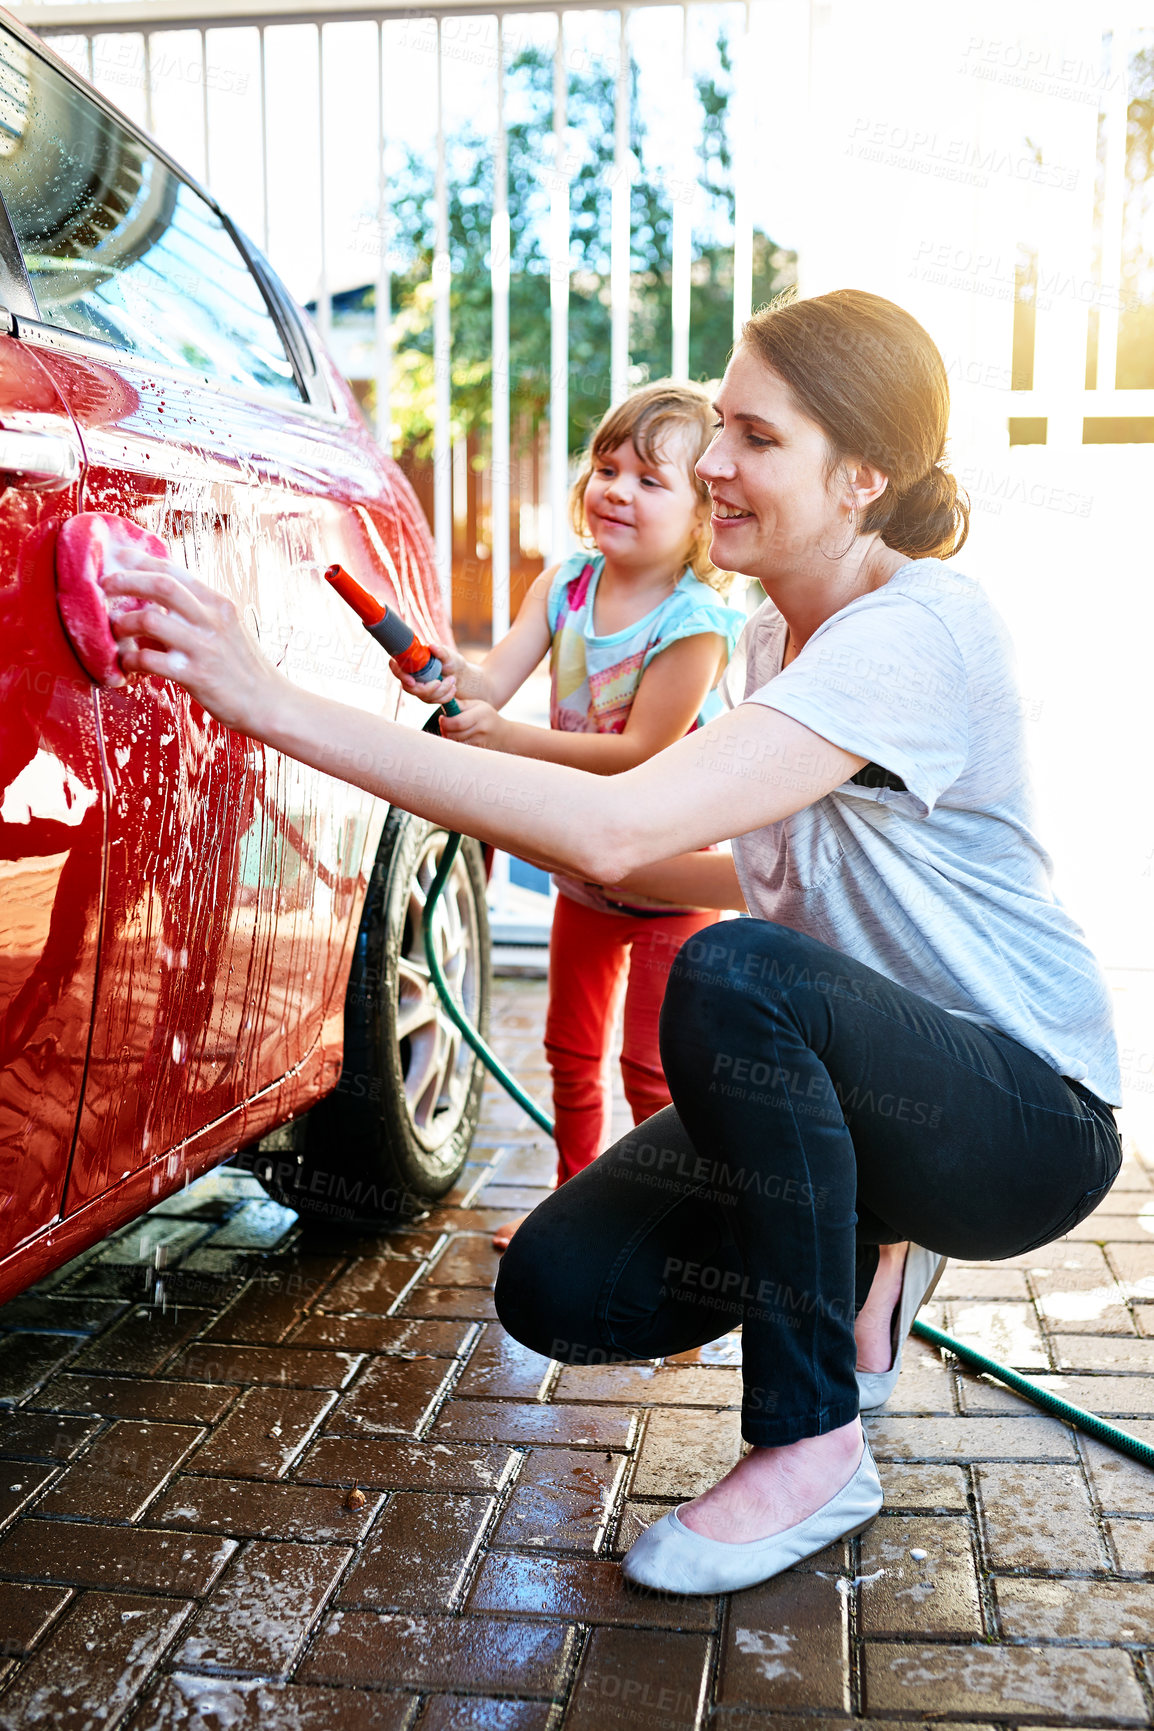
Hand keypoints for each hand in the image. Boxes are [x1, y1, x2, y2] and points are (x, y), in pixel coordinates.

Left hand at [104, 558, 287, 735]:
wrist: (270, 704)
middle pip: (160, 585)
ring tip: (116, 632)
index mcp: (219, 604)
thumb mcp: (226, 630)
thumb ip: (195, 614)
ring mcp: (204, 647)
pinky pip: (149, 660)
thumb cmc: (243, 669)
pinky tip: (128, 664)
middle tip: (103, 586)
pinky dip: (130, 659)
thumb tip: (152, 605)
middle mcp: (212, 620)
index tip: (118, 557)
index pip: (174, 571)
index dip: (140, 561)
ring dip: (123, 625)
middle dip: (124, 581)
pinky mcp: (195, 676)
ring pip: (149, 620)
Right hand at [388, 639, 461, 706]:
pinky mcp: (424, 695)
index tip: (412, 682)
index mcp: (411, 660)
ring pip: (423, 696)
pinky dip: (444, 697)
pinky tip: (452, 689)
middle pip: (409, 688)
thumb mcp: (448, 655)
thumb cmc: (450, 661)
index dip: (401, 675)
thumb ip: (440, 651)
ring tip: (452, 680)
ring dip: (441, 691)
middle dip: (427, 689)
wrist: (458, 673)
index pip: (397, 668)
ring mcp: (417, 686)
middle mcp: (411, 674)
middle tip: (440, 682)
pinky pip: (431, 701)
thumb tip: (432, 646)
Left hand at [438, 699, 507, 749]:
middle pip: (454, 734)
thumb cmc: (486, 716)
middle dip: (444, 730)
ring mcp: (480, 742)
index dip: (446, 721)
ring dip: (448, 737)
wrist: (504, 735)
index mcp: (481, 714)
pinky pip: (460, 748)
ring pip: (456, 743)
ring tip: (449, 731)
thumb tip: (445, 700)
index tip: (442, 718)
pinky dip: (454, 744)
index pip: (458, 722)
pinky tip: (456, 738)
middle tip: (443, 725)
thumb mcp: (477, 705)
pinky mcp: (477, 750)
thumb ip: (461, 704)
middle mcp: (481, 729)